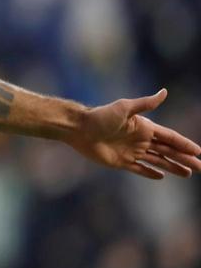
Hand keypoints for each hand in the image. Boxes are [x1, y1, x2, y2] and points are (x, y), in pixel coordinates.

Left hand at [65, 89, 200, 179]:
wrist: (78, 128)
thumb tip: (165, 92)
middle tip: (200, 167)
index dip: (184, 144)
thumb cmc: (101, 116)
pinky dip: (150, 173)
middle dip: (184, 159)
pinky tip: (161, 176)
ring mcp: (131, 151)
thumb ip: (146, 103)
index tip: (199, 152)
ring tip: (188, 173)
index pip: (169, 138)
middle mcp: (140, 140)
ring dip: (172, 167)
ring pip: (157, 161)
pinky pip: (139, 169)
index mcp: (144, 127)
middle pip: (167, 151)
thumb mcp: (124, 108)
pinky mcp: (120, 162)